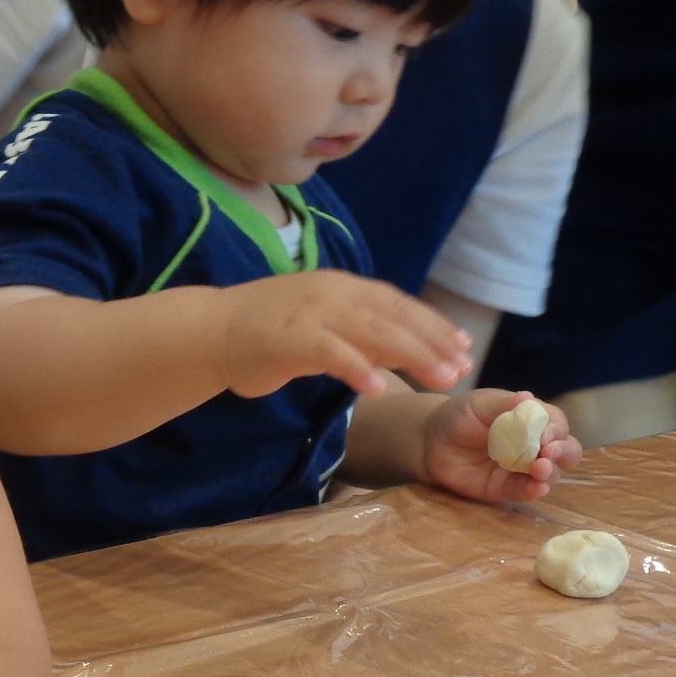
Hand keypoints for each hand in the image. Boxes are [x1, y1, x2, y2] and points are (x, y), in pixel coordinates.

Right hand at [220, 269, 469, 399]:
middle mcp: (333, 293)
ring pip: (373, 330)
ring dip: (411, 354)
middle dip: (433, 342)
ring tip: (440, 378)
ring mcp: (311, 312)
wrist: (211, 330)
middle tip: (462, 367)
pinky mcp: (289, 337)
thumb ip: (362, 335)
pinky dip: (357, 367)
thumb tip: (409, 349)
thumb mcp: (325, 327)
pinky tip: (379, 388)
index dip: (433, 324)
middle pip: (394, 316)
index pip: (398, 303)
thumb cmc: (269, 333)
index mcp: (343, 288)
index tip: (464, 346)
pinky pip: (331, 352)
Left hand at [419, 388, 579, 503]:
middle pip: (566, 450)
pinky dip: (535, 490)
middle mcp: (535, 445)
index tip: (546, 435)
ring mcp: (523, 469)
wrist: (430, 442)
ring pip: (551, 474)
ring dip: (550, 472)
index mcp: (532, 419)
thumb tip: (527, 398)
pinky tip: (537, 488)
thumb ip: (501, 405)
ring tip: (540, 469)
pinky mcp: (507, 489)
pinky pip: (527, 492)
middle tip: (550, 453)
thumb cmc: (458, 417)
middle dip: (564, 452)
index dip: (556, 429)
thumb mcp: (477, 405)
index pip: (556, 424)